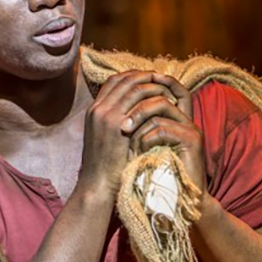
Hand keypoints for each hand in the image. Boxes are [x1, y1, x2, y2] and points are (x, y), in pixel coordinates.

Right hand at [80, 71, 176, 197]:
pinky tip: (166, 100)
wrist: (97, 186)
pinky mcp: (115, 122)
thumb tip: (131, 117)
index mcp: (93, 111)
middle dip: (144, 76)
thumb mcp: (106, 141)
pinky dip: (153, 95)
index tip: (148, 79)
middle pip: (123, 79)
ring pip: (131, 86)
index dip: (132, 76)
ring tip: (168, 88)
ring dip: (151, 84)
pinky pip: (137, 98)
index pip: (113, 82)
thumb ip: (115, 124)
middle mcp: (97, 108)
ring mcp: (104, 114)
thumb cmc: (105, 168)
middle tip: (162, 78)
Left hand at [121, 74, 207, 204]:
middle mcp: (185, 118)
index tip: (122, 96)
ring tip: (126, 137)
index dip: (145, 86)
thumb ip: (136, 126)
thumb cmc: (154, 175)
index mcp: (174, 118)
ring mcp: (190, 127)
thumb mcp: (141, 146)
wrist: (175, 202)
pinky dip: (147, 138)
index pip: (163, 89)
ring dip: (139, 122)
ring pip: (159, 109)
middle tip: (121, 124)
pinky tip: (139, 151)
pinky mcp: (192, 139)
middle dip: (135, 105)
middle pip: (159, 95)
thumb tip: (112, 106)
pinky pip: (163, 128)